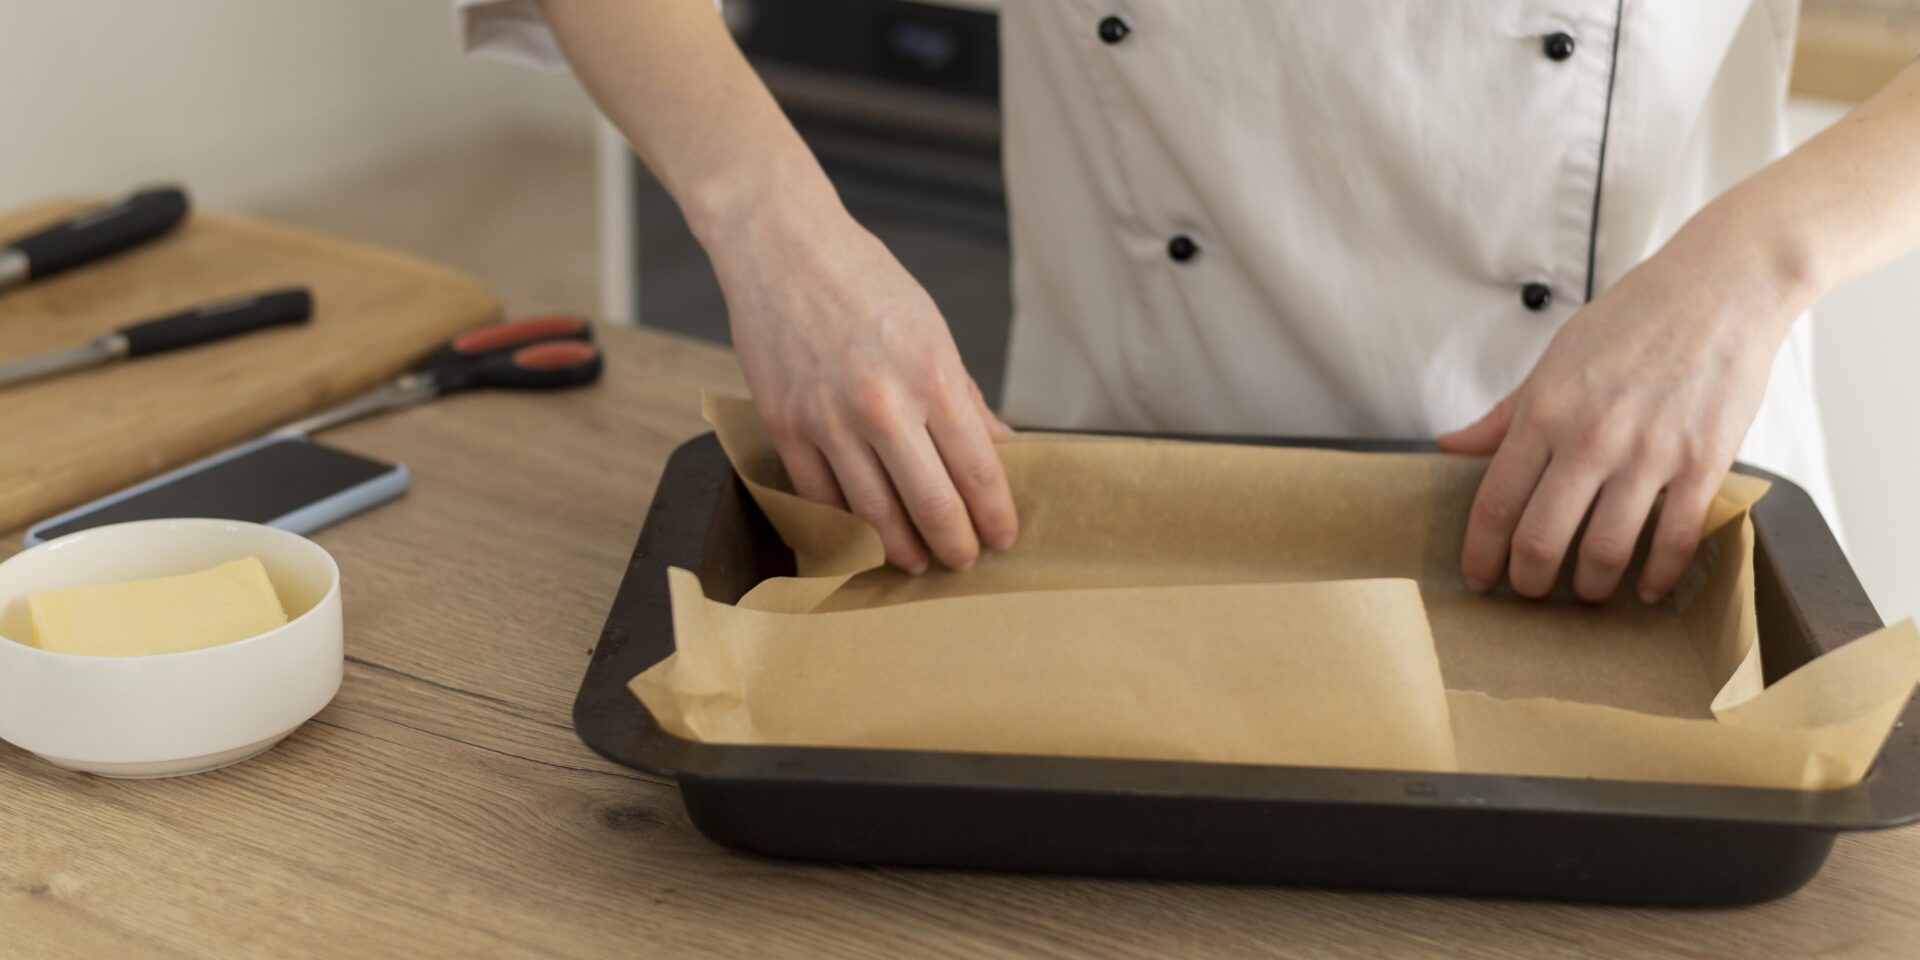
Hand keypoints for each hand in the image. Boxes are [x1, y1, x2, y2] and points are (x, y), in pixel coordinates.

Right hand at [707, 193, 1017, 573]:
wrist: (782, 248)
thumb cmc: (864, 281)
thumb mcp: (932, 330)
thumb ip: (964, 397)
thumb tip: (1000, 449)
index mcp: (931, 376)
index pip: (978, 471)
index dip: (995, 516)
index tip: (1002, 537)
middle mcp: (882, 405)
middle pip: (931, 506)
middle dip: (955, 545)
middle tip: (963, 558)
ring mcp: (828, 420)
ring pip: (872, 516)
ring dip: (900, 549)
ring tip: (916, 560)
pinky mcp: (785, 427)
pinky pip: (820, 498)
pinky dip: (845, 526)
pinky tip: (862, 536)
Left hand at [1437, 245, 1799, 603]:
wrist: (1720, 288)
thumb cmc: (1632, 319)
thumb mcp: (1554, 360)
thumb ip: (1504, 414)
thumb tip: (1451, 447)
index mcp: (1544, 412)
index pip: (1495, 503)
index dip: (1481, 553)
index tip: (1479, 578)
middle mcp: (1590, 438)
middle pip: (1541, 539)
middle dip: (1528, 581)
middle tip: (1528, 592)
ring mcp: (1649, 453)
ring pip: (1605, 550)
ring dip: (1590, 586)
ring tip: (1586, 591)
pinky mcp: (1704, 462)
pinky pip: (1674, 539)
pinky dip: (1658, 575)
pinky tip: (1648, 588)